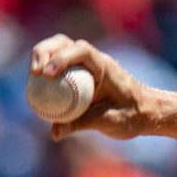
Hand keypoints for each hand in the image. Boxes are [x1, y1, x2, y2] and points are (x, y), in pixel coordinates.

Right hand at [28, 36, 154, 141]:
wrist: (144, 111)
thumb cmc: (131, 115)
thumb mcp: (108, 122)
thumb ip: (81, 124)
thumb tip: (55, 133)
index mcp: (104, 66)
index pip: (82, 51)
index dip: (62, 58)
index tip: (48, 74)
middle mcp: (94, 60)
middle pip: (63, 43)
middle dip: (44, 51)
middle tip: (34, 72)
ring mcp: (86, 64)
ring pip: (59, 50)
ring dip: (42, 56)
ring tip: (32, 75)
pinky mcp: (79, 72)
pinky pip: (59, 66)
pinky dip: (46, 70)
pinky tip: (36, 86)